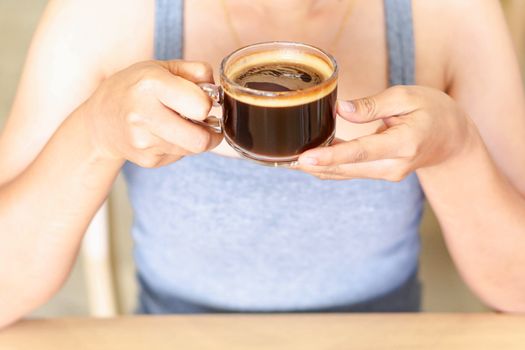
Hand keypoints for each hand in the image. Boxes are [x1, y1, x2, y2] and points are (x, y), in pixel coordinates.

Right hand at [80, 60, 222, 167]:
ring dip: (195, 138)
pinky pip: (180, 156)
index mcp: (150, 84)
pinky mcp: (146, 160)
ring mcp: (143, 141)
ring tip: (180, 124)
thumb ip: (196, 71)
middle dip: (210, 133)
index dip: (207, 103)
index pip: (201, 106)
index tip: (201, 100)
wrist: (101, 119)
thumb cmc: (136, 88)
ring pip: (192, 149)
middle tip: (205, 122)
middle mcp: (143, 114)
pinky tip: (165, 134)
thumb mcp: (162, 68)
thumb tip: (218, 91)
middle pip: (200, 140)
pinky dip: (180, 146)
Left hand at [294, 86, 474, 180]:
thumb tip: (342, 111)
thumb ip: (374, 105)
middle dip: (314, 166)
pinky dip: (329, 168)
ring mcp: (387, 173)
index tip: (304, 159)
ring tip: (287, 162)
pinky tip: (308, 163)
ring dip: (317, 169)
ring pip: (346, 173)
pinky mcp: (380, 173)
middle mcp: (393, 165)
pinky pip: (351, 172)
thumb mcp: (408, 97)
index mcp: (404, 143)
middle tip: (282, 161)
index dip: (330, 157)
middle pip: (347, 168)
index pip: (361, 152)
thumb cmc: (433, 112)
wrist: (452, 140)